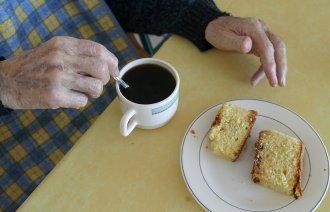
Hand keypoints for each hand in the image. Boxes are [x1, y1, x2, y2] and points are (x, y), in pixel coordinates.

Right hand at [0, 36, 118, 108]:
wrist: (5, 80)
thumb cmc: (35, 66)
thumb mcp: (53, 50)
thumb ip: (78, 53)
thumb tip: (109, 65)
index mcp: (63, 45)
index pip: (98, 50)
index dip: (112, 62)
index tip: (114, 70)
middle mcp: (61, 59)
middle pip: (101, 69)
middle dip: (105, 79)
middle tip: (96, 83)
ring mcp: (58, 78)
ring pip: (96, 87)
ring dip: (93, 92)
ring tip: (82, 91)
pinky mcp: (55, 96)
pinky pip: (82, 101)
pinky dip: (79, 102)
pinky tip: (68, 98)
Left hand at [205, 16, 286, 86]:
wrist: (216, 25)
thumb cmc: (218, 32)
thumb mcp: (223, 37)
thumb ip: (236, 42)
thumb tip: (249, 45)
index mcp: (253, 27)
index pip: (267, 47)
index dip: (271, 64)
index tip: (272, 79)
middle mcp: (262, 29)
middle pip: (278, 48)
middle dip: (281, 67)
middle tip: (280, 83)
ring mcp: (263, 34)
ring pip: (276, 51)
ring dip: (278, 68)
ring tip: (273, 83)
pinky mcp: (261, 41)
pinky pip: (268, 54)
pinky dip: (265, 67)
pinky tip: (257, 77)